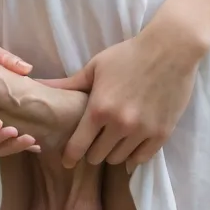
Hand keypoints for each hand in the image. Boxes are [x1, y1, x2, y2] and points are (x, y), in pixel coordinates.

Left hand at [37, 24, 201, 173]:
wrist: (170, 48)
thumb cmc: (128, 54)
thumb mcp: (95, 66)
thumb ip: (68, 84)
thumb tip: (39, 86)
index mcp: (99, 109)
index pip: (78, 147)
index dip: (70, 156)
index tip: (67, 160)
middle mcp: (119, 125)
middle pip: (97, 157)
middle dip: (92, 151)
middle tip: (94, 141)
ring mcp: (142, 131)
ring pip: (118, 159)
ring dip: (113, 152)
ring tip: (113, 139)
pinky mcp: (162, 133)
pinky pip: (141, 159)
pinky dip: (133, 155)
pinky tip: (131, 145)